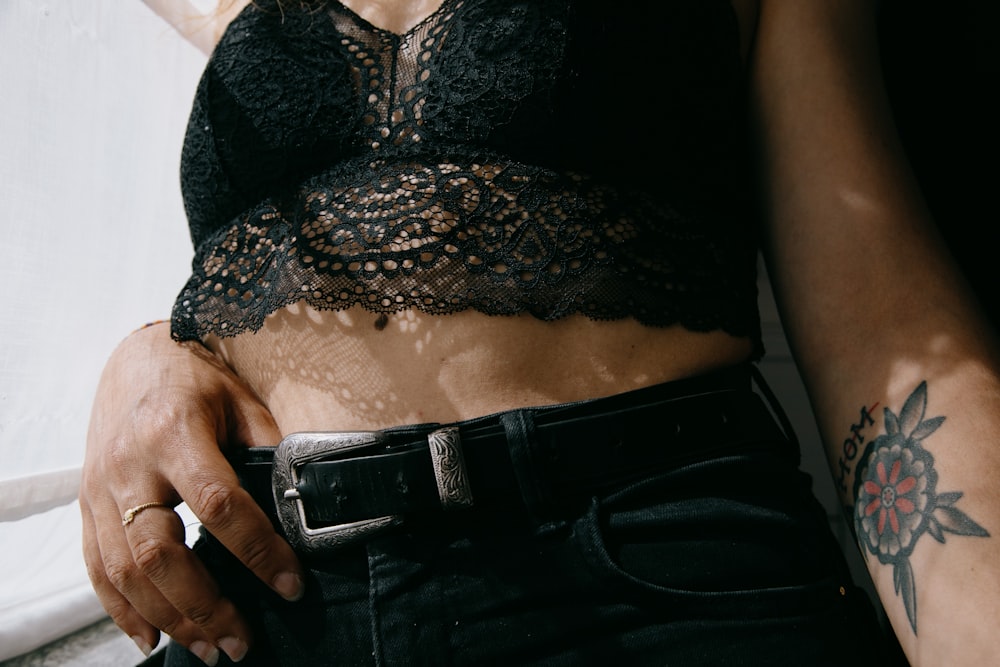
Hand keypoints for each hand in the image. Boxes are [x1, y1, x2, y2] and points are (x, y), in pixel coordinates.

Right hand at [80, 322, 301, 664]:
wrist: (137, 358)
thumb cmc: (199, 380)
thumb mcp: (243, 402)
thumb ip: (268, 452)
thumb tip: (307, 507)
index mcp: (175, 432)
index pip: (219, 503)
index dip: (257, 549)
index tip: (290, 583)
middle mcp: (130, 465)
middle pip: (159, 552)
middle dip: (203, 605)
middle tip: (241, 640)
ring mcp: (101, 488)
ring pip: (125, 571)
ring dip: (168, 618)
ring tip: (209, 648)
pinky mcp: (88, 504)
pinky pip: (96, 569)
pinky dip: (122, 610)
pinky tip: (153, 635)